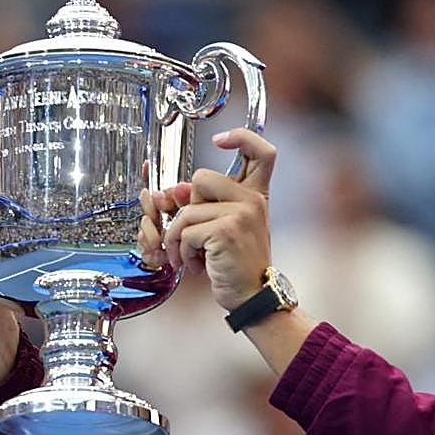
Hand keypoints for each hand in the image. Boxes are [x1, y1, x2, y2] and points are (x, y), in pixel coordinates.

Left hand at [153, 129, 275, 310]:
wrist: (253, 296)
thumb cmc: (237, 265)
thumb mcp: (224, 229)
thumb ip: (204, 205)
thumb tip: (172, 192)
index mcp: (256, 195)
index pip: (261, 151)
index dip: (241, 137)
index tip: (220, 139)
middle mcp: (252, 199)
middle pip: (201, 178)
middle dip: (187, 208)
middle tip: (194, 235)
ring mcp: (240, 213)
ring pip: (186, 210)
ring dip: (179, 238)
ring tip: (191, 256)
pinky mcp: (226, 230)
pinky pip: (186, 231)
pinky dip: (183, 252)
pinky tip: (197, 265)